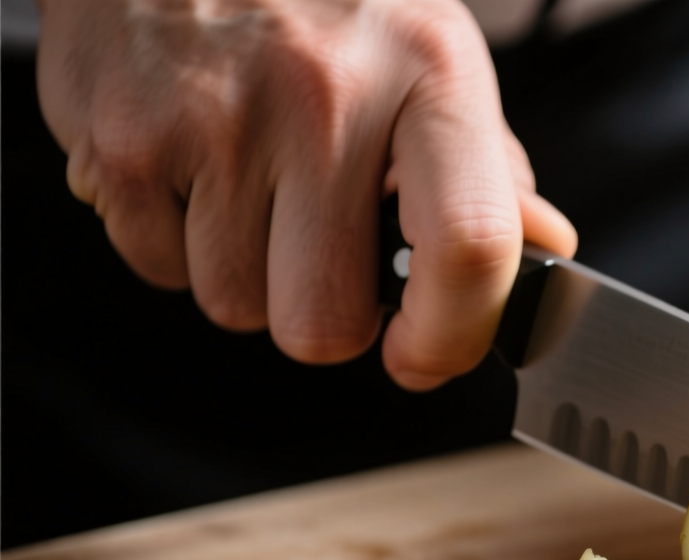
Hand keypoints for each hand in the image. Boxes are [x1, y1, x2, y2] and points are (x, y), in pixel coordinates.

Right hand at [35, 0, 576, 389]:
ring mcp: (213, 117)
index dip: (451, 337)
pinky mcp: (119, 134)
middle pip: (322, 322)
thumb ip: (488, 166)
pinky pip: (156, 266)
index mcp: (429, 74)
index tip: (423, 356)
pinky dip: (173, 239)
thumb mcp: (429, 54)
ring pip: (233, 305)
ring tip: (252, 181)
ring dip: (246, 273)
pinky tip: (193, 163)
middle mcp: (324, 96)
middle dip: (325, 314)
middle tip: (322, 251)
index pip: (469, 248)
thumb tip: (548, 245)